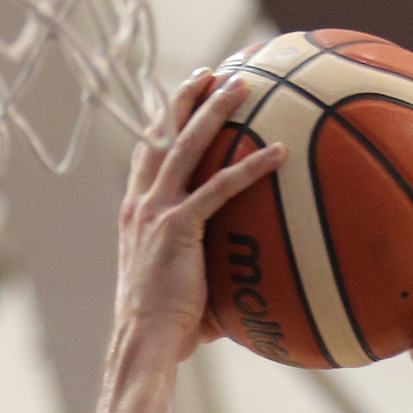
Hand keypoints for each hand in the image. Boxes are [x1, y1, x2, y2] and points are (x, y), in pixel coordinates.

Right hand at [111, 71, 283, 362]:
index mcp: (134, 213)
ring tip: (242, 85)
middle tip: (210, 72)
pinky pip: (219, 187)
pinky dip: (250, 166)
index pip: (146, 154)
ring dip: (214, 111)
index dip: (161, 122)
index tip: (180, 96)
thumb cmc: (166, 328)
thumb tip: (249, 282)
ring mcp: (156, 212)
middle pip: (161, 135)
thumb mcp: (183, 287)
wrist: (143, 341)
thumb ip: (208, 270)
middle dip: (184, 98)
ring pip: (186, 146)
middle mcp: (140, 204)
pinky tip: (278, 152)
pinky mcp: (177, 227)